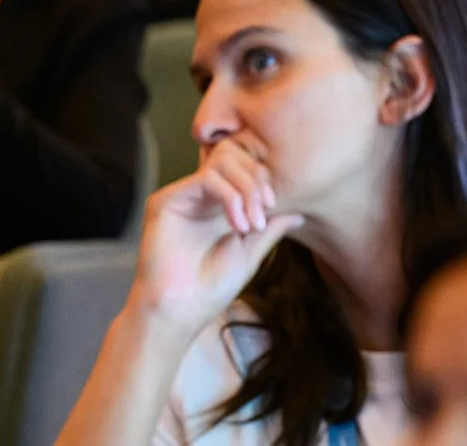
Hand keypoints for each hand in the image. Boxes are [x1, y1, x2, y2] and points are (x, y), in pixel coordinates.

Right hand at [127, 138, 303, 339]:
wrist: (182, 310)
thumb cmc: (212, 287)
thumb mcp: (252, 251)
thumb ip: (273, 226)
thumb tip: (301, 212)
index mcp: (219, 203)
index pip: (243, 166)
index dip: (264, 177)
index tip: (276, 205)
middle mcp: (200, 195)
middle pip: (233, 155)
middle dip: (257, 180)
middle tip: (264, 212)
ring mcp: (183, 196)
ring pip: (222, 160)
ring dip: (246, 188)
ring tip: (251, 223)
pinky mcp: (166, 201)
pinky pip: (206, 178)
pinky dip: (230, 196)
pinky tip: (237, 224)